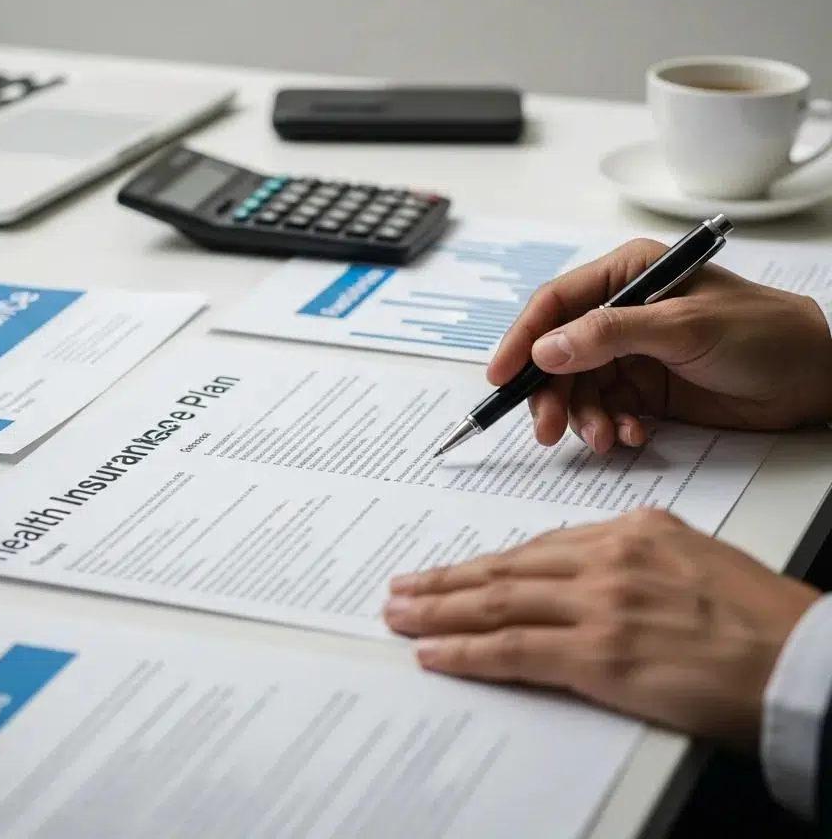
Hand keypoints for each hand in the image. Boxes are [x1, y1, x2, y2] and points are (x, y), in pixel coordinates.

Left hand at [384, 509, 819, 746]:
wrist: (804, 662)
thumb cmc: (759, 618)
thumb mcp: (691, 558)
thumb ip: (634, 555)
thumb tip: (586, 567)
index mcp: (629, 530)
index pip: (537, 548)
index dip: (487, 564)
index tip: (455, 570)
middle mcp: (606, 559)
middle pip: (504, 570)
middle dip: (445, 581)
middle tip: (401, 587)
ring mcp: (599, 605)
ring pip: (497, 603)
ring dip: (440, 609)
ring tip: (400, 613)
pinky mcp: (600, 656)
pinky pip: (514, 649)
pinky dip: (466, 650)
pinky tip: (434, 652)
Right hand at [487, 238, 831, 453]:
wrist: (814, 380)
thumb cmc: (762, 333)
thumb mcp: (683, 328)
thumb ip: (609, 336)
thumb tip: (545, 350)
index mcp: (628, 275)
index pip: (556, 303)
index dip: (522, 339)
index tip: (501, 376)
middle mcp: (621, 312)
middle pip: (557, 353)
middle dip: (550, 392)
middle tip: (546, 428)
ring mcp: (631, 352)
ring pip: (577, 387)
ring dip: (583, 416)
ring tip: (606, 438)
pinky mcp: (644, 389)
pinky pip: (605, 410)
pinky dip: (611, 427)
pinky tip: (633, 435)